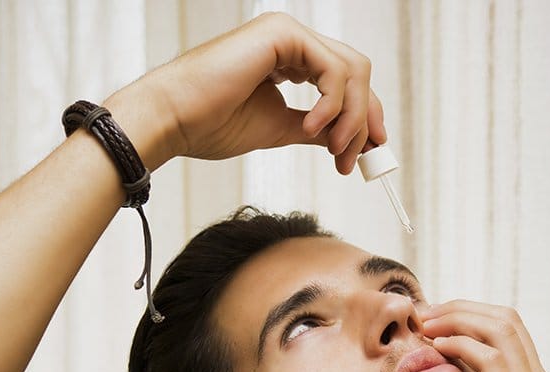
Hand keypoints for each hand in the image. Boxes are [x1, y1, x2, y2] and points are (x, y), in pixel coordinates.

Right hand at [109, 12, 385, 173]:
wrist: (175, 121)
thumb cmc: (211, 124)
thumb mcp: (280, 129)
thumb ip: (314, 130)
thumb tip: (345, 140)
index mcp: (290, 61)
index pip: (346, 83)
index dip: (366, 116)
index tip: (374, 152)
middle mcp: (292, 42)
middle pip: (357, 74)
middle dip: (365, 119)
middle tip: (357, 158)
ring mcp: (288, 34)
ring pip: (352, 71)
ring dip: (351, 117)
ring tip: (333, 150)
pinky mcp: (283, 34)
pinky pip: (333, 69)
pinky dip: (332, 104)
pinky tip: (312, 128)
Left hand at [421, 300, 549, 371]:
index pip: (512, 339)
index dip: (475, 324)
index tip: (441, 327)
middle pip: (507, 321)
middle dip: (462, 309)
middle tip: (427, 314)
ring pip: (499, 328)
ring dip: (457, 317)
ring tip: (426, 321)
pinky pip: (490, 359)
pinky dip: (459, 344)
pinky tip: (436, 347)